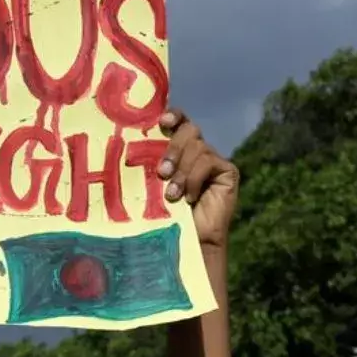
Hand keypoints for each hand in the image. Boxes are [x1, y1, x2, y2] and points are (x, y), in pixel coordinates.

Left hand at [159, 109, 238, 249]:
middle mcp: (197, 151)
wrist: (187, 241)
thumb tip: (129, 143)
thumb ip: (149, 163)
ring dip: (182, 171)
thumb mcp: (152, 185)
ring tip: (172, 194)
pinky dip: (195, 179)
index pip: (178, 122)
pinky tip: (189, 197)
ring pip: (198, 147)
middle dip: (174, 148)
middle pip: (189, 130)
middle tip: (162, 171)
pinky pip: (209, 162)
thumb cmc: (164, 216)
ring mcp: (213, 160)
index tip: (162, 121)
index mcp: (177, 149)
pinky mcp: (227, 171)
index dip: (173, 115)